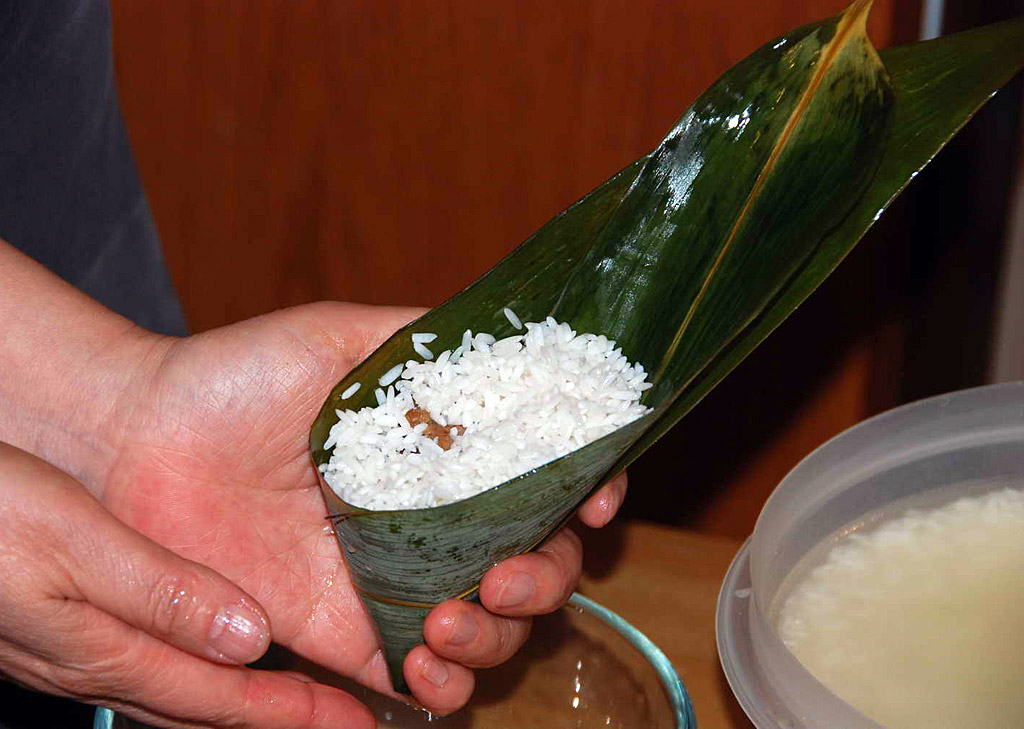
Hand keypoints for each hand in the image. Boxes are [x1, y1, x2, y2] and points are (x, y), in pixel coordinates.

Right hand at [0, 442, 374, 728]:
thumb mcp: (77, 546)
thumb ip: (162, 595)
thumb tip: (248, 643)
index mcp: (110, 650)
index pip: (224, 698)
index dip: (295, 715)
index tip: (354, 723)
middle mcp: (99, 662)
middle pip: (208, 705)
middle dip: (279, 715)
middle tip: (343, 716)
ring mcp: (79, 651)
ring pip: (181, 688)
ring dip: (242, 696)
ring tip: (295, 692)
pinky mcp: (66, 629)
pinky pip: (153, 662)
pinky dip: (199, 665)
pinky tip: (212, 645)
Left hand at [90, 302, 627, 716]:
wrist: (138, 441)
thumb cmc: (235, 377)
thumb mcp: (341, 337)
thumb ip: (425, 342)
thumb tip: (515, 342)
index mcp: (441, 456)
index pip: (542, 483)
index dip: (585, 494)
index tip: (595, 500)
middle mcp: (431, 522)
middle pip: (535, 567)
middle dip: (545, 580)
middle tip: (504, 574)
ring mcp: (393, 582)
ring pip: (490, 630)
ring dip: (497, 638)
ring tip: (453, 618)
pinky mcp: (345, 635)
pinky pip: (418, 681)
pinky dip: (443, 689)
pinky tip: (427, 668)